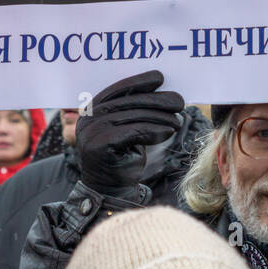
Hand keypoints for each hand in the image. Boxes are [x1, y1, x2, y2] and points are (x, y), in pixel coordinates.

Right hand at [76, 70, 183, 193]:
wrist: (111, 190)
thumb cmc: (123, 157)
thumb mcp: (128, 129)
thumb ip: (135, 111)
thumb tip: (163, 92)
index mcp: (91, 110)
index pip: (116, 89)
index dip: (139, 81)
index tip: (160, 77)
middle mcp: (87, 119)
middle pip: (127, 102)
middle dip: (156, 100)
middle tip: (180, 101)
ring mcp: (91, 132)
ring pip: (132, 117)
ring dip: (160, 117)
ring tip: (178, 120)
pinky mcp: (99, 146)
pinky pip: (132, 132)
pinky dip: (154, 131)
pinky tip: (169, 131)